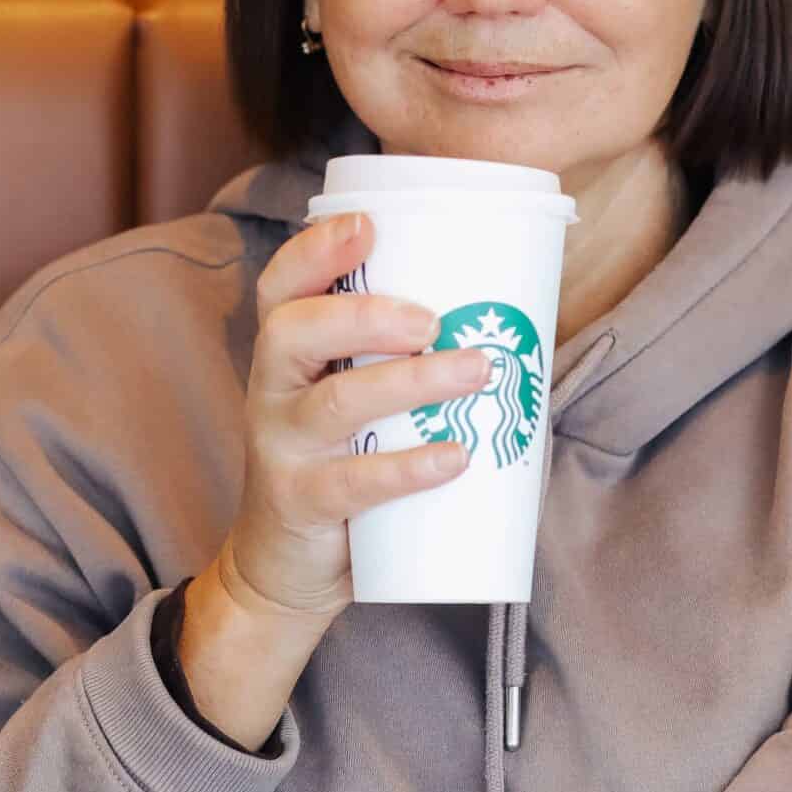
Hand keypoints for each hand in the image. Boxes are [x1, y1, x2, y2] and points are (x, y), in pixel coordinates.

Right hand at [219, 212, 489, 620]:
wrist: (283, 565)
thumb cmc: (340, 462)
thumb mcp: (350, 401)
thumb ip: (399, 363)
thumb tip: (519, 324)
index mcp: (286, 354)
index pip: (281, 288)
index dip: (316, 251)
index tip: (368, 225)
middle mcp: (272, 391)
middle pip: (295, 331)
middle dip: (366, 315)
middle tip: (434, 320)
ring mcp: (283, 448)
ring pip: (338, 404)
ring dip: (412, 381)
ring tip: (474, 370)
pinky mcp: (303, 503)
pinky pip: (354, 482)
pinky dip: (410, 467)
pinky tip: (456, 457)